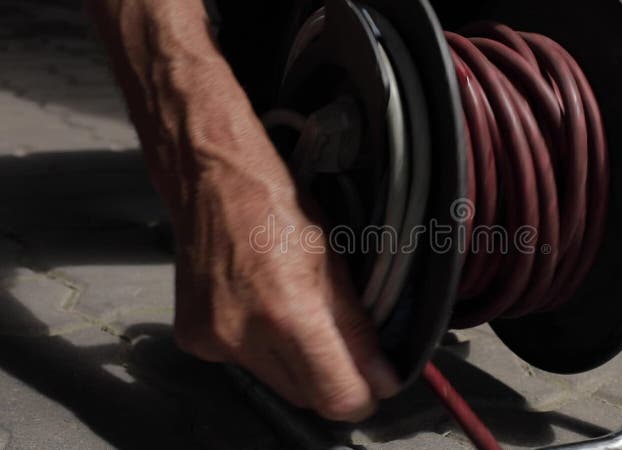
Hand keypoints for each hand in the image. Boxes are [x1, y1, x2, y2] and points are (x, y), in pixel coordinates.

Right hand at [85, 0, 399, 421]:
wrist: (209, 178)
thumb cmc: (278, 204)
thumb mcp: (332, 261)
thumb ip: (356, 328)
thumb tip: (382, 379)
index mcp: (285, 314)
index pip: (334, 397)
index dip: (362, 395)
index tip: (375, 381)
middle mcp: (242, 337)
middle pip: (305, 396)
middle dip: (331, 379)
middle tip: (341, 341)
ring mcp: (211, 341)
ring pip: (275, 384)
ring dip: (297, 365)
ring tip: (297, 313)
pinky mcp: (192, 338)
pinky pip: (244, 365)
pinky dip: (262, 349)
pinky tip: (262, 309)